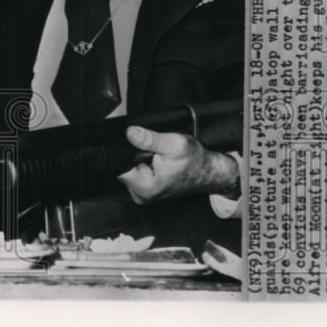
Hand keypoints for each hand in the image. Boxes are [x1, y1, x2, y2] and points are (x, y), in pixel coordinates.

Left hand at [117, 126, 239, 203]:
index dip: (121, 151)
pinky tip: (154, 161)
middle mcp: (141, 194)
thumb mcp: (173, 144)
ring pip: (129, 169)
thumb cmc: (196, 161)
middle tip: (150, 150)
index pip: (117, 166)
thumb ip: (149, 139)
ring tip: (154, 155)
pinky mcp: (147, 190)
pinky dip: (142, 164)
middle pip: (122, 167)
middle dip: (132, 154)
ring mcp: (143, 193)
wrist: (209, 172)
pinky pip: (136, 172)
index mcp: (145, 186)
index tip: (132, 144)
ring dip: (137, 159)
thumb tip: (129, 132)